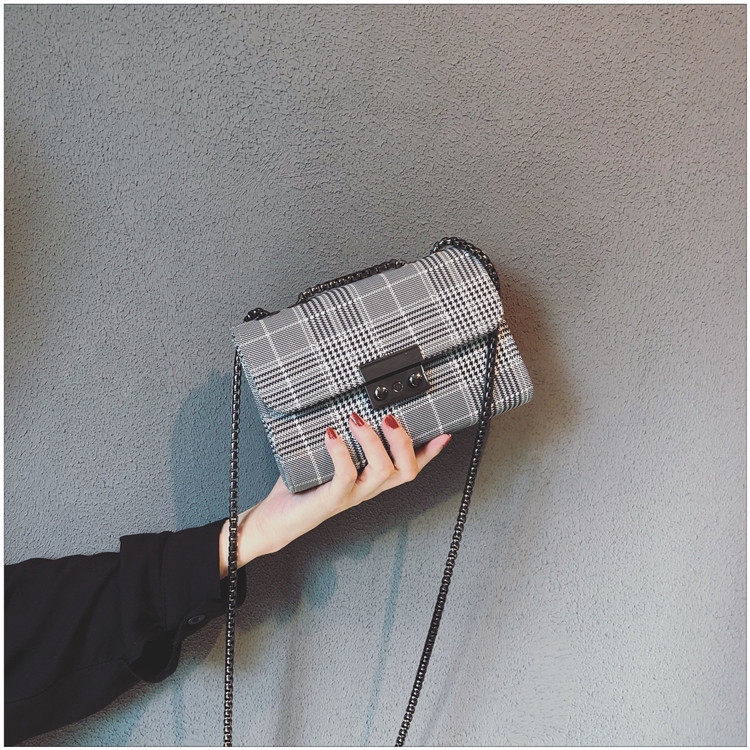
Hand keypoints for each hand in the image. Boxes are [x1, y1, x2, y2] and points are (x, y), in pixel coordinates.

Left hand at [219, 412, 450, 575]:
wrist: (274, 522)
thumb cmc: (300, 488)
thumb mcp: (326, 459)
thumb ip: (341, 439)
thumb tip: (345, 406)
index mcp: (370, 481)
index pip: (409, 468)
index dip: (429, 453)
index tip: (443, 432)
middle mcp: (366, 490)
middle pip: (406, 471)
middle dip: (403, 441)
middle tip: (389, 417)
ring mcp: (350, 497)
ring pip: (382, 472)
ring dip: (372, 441)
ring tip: (356, 419)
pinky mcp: (329, 501)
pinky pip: (345, 477)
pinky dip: (341, 453)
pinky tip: (331, 435)